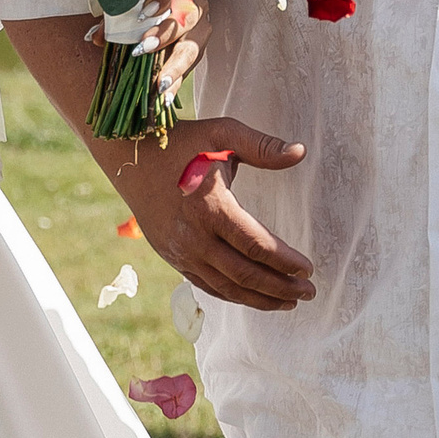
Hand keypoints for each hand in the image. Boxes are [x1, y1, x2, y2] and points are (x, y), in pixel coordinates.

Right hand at [111, 114, 314, 310]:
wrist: (130, 157)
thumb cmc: (181, 143)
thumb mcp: (223, 134)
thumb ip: (263, 146)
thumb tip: (300, 152)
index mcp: (211, 207)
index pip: (257, 245)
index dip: (285, 262)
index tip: (308, 268)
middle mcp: (195, 236)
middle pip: (245, 274)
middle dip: (280, 288)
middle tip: (308, 292)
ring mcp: (181, 251)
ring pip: (227, 287)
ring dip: (260, 299)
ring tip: (288, 303)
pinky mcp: (173, 257)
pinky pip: (207, 285)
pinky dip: (233, 296)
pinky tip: (253, 297)